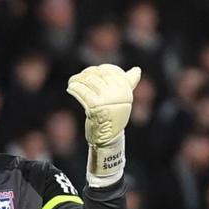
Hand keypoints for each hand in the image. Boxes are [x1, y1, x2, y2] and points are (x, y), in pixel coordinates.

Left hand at [67, 64, 140, 185]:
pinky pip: (82, 92)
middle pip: (98, 75)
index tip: (89, 72)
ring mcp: (107, 100)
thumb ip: (129, 84)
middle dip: (85, 74)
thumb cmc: (113, 116)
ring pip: (88, 82)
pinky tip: (71, 88)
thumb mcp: (123, 100)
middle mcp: (118, 94)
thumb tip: (137, 70)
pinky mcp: (94, 106)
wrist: (107, 138)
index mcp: (126, 90)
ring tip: (72, 82)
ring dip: (77, 80)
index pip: (109, 72)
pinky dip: (74, 88)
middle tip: (78, 77)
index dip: (97, 70)